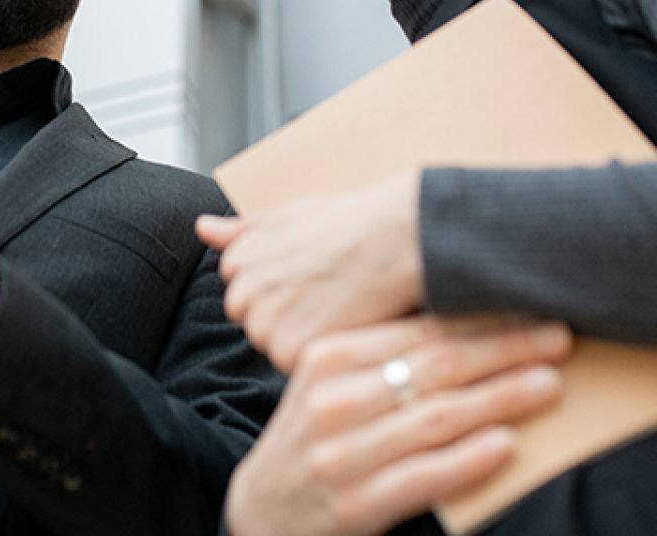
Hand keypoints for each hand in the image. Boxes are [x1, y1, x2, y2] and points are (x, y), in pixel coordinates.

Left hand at [197, 171, 421, 371]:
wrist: (391, 239)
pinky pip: (295, 367)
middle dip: (284, 318)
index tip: (308, 278)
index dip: (281, 292)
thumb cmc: (346, 224)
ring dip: (300, 339)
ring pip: (275, 348)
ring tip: (336, 306)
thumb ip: (239, 230)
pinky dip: (318, 354)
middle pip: (255, 325)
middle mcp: (242, 291)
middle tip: (325, 294)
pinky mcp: (289, 351)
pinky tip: (342, 324)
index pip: (244, 295)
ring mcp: (264, 323)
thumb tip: (201, 226)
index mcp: (238, 260)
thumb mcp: (286, 216)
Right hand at [226, 315, 571, 535]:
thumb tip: (457, 317)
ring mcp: (342, 453)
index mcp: (326, 357)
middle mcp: (332, 399)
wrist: (263, 509)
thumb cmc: (310, 435)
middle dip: (502, 350)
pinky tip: (505, 443)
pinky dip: (468, 459)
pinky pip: (424, 476)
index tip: (526, 309)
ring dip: (499, 399)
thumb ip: (378, 353)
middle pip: (432, 367)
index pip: (416, 331)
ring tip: (546, 384)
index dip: (478, 320)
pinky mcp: (354, 504)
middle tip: (554, 338)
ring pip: (435, 417)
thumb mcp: (327, 382)